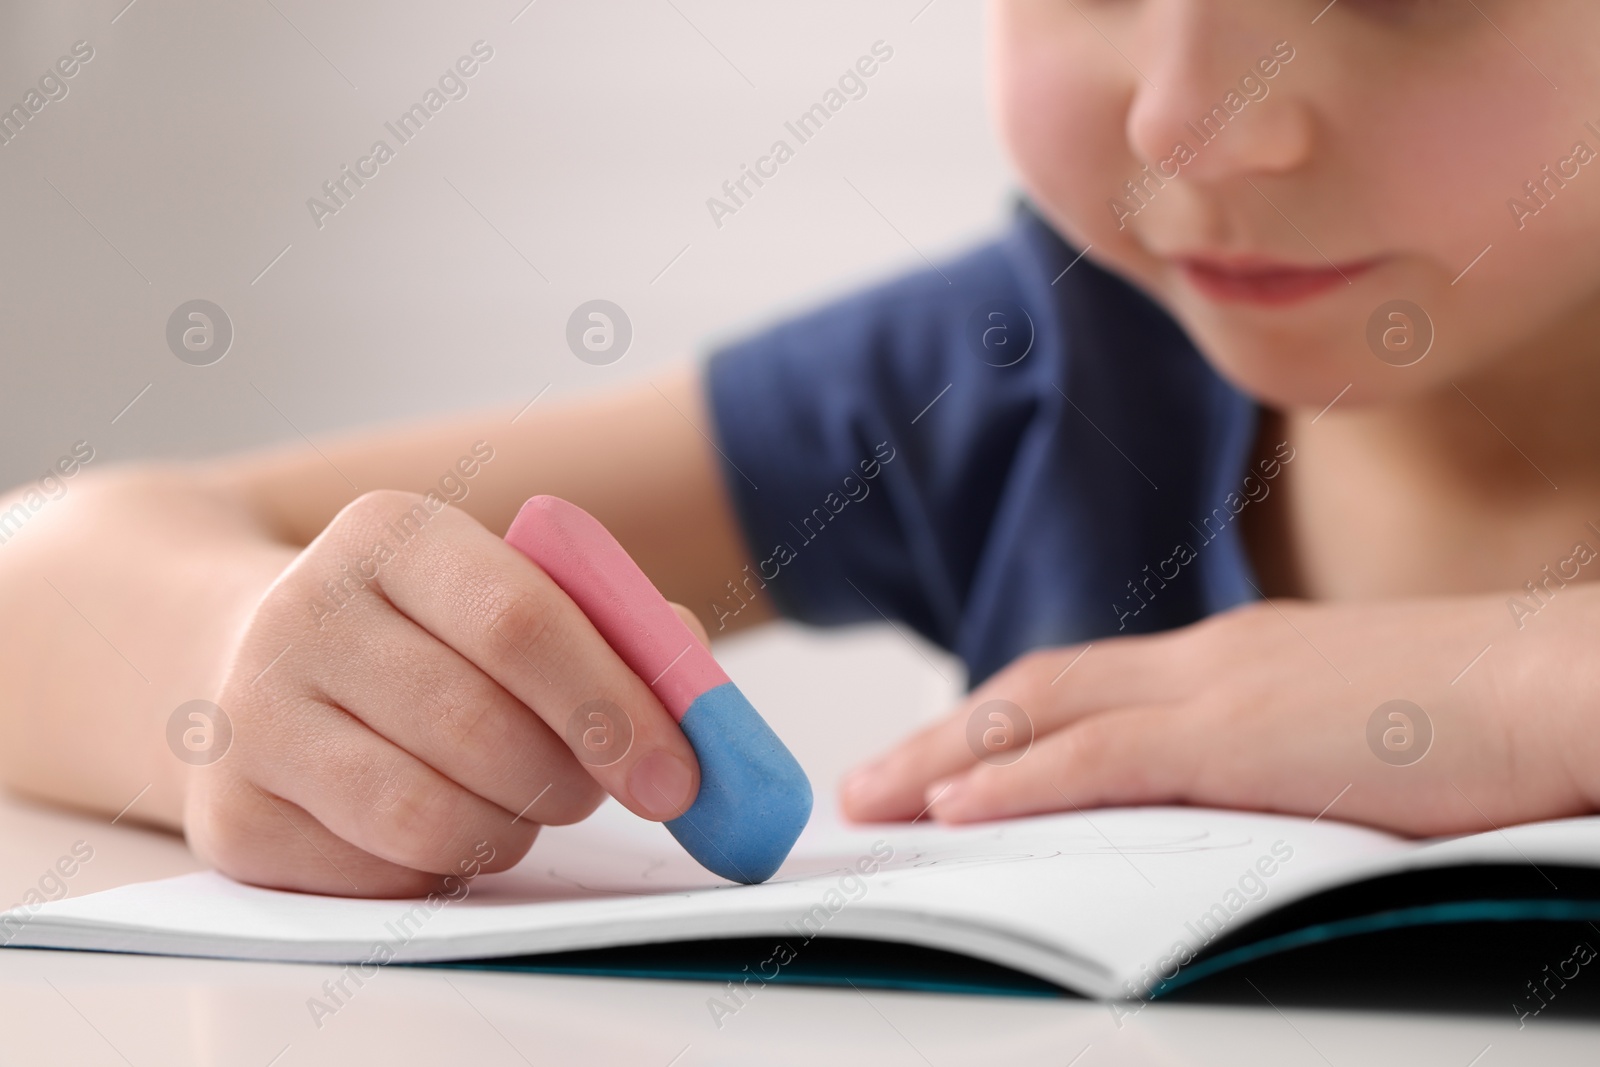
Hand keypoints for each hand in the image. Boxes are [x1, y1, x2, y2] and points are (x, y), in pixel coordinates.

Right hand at [185, 491, 705, 896]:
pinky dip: (447, 869)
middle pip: (480, 728)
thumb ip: (615, 631)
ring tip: (519, 800)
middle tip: (601, 790)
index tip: (680, 775)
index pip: (519, 621)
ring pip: (431, 818)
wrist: (245, 660)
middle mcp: (302, 615)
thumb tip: (702, 710)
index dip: (612, 706)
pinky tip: (442, 821)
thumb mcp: (506, 587)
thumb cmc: (425, 633)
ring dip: (512, 830)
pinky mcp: (235, 821)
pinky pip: (385, 878)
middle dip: (571, 780)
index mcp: (388, 535)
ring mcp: (253, 721)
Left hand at [840, 593, 1599, 835]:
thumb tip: (1243, 802)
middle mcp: (1208, 661)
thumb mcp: (1354, 736)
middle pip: (1037, 691)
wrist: (1563, 684)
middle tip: (869, 783)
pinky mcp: (1236, 736)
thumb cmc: (1486, 719)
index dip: (1005, 720)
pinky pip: (1093, 761)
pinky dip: (1014, 781)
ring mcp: (1216, 690)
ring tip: (875, 799)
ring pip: (1041, 717)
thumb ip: (1283, 757)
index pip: (1088, 685)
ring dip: (946, 758)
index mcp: (1237, 660)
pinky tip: (956, 807)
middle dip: (944, 738)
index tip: (947, 756)